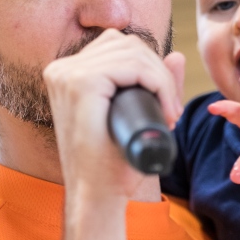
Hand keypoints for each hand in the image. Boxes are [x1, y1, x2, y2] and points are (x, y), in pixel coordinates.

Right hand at [43, 29, 184, 198]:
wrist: (96, 195)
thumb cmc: (112, 161)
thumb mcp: (138, 114)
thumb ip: (156, 84)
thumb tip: (177, 56)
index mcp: (67, 72)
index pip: (118, 45)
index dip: (150, 67)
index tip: (167, 104)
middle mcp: (61, 68)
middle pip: (127, 44)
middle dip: (159, 72)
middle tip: (173, 110)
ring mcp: (67, 74)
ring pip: (133, 52)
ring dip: (162, 79)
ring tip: (170, 112)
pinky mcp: (80, 84)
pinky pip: (131, 65)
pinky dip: (157, 82)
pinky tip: (165, 107)